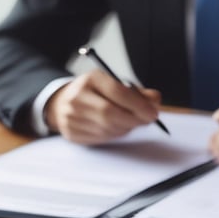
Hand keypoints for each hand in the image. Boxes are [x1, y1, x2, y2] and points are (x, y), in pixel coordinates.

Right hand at [45, 69, 161, 144]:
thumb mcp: (113, 84)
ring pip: (108, 129)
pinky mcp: (72, 133)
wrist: (62, 104)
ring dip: (126, 128)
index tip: (153, 112)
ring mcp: (72, 116)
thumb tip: (156, 100)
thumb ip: (137, 93)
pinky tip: (117, 128)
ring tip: (131, 122)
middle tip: (147, 120)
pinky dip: (115, 135)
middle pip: (111, 114)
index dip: (138, 105)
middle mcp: (78, 97)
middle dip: (134, 120)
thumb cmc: (95, 94)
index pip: (117, 92)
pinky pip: (102, 138)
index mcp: (91, 79)